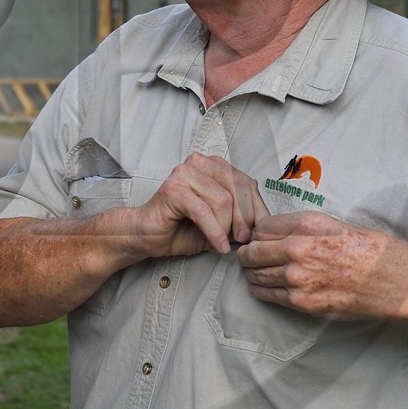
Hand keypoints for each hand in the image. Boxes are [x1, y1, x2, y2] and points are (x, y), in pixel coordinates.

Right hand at [131, 152, 268, 256]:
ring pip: (223, 200)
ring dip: (226, 227)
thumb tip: (262, 225)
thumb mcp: (219, 222)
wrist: (145, 235)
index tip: (259, 230)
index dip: (256, 208)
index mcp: (212, 165)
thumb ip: (238, 217)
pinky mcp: (174, 189)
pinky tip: (217, 245)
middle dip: (244, 218)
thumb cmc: (180, 228)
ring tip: (221, 241)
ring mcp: (185, 173)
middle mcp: (199, 163)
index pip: (246, 182)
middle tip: (242, 239)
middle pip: (238, 188)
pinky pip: (204, 212)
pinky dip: (214, 232)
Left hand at [240, 210, 407, 318]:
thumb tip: (274, 232)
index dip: (257, 233)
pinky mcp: (301, 301)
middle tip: (248, 255)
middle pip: (251, 251)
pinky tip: (263, 286)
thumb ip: (301, 227)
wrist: (393, 281)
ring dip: (251, 273)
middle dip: (247, 253)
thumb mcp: (334, 224)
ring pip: (255, 274)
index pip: (260, 227)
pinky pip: (266, 295)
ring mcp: (297, 277)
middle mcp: (297, 249)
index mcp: (306, 224)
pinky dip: (260, 290)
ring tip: (255, 271)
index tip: (258, 238)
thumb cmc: (369, 249)